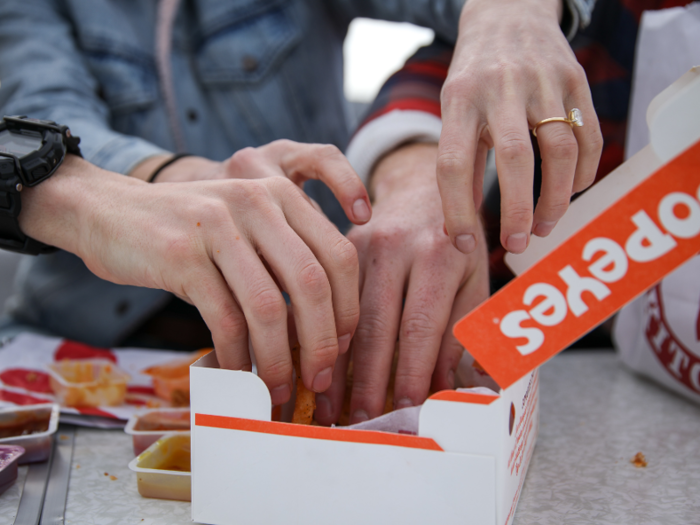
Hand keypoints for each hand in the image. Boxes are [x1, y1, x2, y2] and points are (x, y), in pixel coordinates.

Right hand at [20, 141, 371, 405]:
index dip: (348, 308)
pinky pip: (223, 319)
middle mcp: (255, 202)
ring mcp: (217, 226)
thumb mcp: (247, 226)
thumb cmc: (191, 232)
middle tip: (320, 380)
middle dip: (322, 342)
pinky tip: (237, 374)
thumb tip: (328, 330)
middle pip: (311, 283)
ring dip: (278, 360)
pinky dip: (236, 356)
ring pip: (267, 308)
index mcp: (282, 193)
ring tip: (279, 388)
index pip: (339, 255)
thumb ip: (287, 259)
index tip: (342, 347)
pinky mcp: (181, 255)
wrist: (109, 212)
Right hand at [312, 143, 488, 424]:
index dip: (411, 370)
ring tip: (328, 406)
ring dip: (336, 364)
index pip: (421, 324)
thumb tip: (466, 388)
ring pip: (345, 314)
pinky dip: (323, 338)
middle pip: (376, 324)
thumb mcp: (475, 278)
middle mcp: (396, 247)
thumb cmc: (456, 241)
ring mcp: (362, 245)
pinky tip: (315, 367)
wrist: (421, 188)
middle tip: (361, 419)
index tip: (405, 406)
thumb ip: (468, 330)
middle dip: (367, 378)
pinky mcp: (340, 249)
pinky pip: (329, 300)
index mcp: (439, 254)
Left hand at [438, 0, 602, 254]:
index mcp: (460, 99)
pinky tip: (571, 192)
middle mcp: (501, 88)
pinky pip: (589, 136)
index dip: (457, 210)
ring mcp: (544, 81)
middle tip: (516, 244)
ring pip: (560, 151)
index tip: (464, 243)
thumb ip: (459, 164)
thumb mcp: (454, 111)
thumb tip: (459, 229)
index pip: (453, 164)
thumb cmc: (475, 78)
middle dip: (516, 211)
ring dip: (555, 199)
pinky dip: (584, 173)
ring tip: (544, 227)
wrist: (509, 15)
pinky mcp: (576, 80)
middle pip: (515, 159)